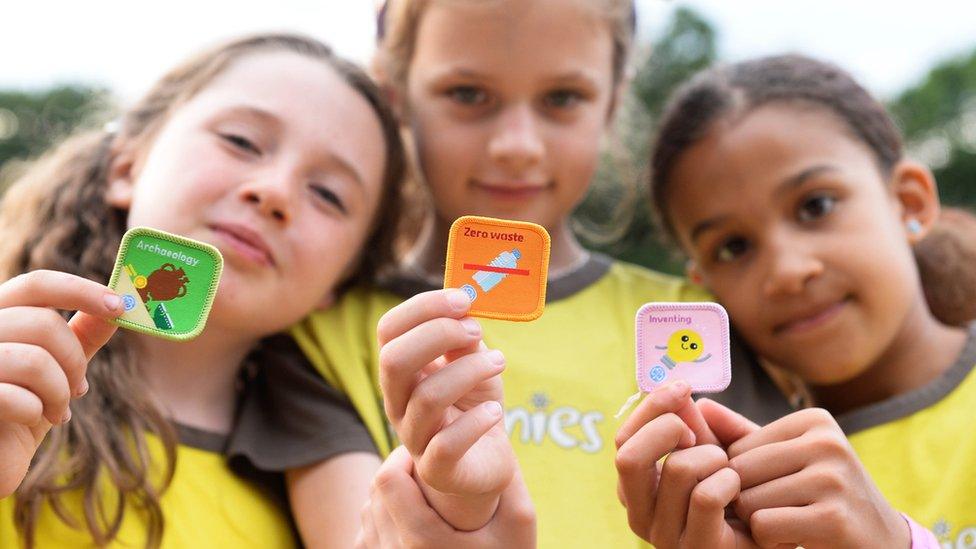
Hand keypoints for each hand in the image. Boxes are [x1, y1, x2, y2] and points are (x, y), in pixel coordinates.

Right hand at [0, 270, 121, 496]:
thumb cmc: (20, 411)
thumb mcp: (58, 368)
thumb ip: (81, 336)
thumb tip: (118, 306)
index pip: (36, 284)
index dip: (81, 291)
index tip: (119, 307)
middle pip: (45, 324)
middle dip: (75, 360)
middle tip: (78, 389)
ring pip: (35, 361)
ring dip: (59, 392)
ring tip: (56, 410)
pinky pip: (17, 397)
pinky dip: (36, 412)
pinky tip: (32, 420)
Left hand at [355, 446, 535, 548]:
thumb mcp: (517, 522)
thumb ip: (508, 480)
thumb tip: (497, 431)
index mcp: (422, 540)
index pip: (388, 479)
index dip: (405, 456)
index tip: (428, 454)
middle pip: (376, 491)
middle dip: (401, 473)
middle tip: (428, 469)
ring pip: (369, 510)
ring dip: (391, 496)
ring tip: (421, 494)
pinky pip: (367, 533)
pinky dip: (383, 520)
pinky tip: (410, 519)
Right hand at [377, 289, 515, 529]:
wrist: (485, 459)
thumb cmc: (473, 403)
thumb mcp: (471, 363)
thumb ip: (464, 339)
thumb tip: (465, 310)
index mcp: (400, 371)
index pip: (388, 330)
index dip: (422, 308)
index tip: (463, 300)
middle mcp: (398, 402)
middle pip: (394, 360)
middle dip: (438, 334)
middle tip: (476, 331)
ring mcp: (414, 438)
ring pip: (427, 397)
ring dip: (469, 371)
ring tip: (498, 363)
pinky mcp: (437, 469)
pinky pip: (447, 444)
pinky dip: (476, 422)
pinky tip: (495, 411)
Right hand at [615, 383, 760, 547]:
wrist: (774, 532)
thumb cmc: (742, 491)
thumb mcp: (718, 450)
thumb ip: (699, 424)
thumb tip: (681, 395)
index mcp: (636, 489)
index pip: (624, 440)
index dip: (651, 407)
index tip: (682, 388)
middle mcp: (640, 515)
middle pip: (629, 456)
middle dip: (667, 428)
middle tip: (697, 434)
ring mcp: (665, 538)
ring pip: (677, 470)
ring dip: (714, 457)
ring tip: (729, 470)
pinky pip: (706, 497)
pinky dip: (728, 481)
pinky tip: (739, 490)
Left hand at [727, 408, 909, 548]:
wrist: (880, 542)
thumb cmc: (823, 496)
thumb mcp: (788, 459)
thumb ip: (743, 435)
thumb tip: (701, 405)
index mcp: (814, 420)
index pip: (736, 448)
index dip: (740, 479)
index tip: (773, 490)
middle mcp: (827, 443)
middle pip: (738, 473)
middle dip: (744, 501)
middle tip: (776, 511)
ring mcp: (833, 480)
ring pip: (748, 501)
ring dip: (757, 523)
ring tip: (789, 522)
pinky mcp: (834, 519)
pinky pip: (764, 526)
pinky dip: (769, 540)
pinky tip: (795, 538)